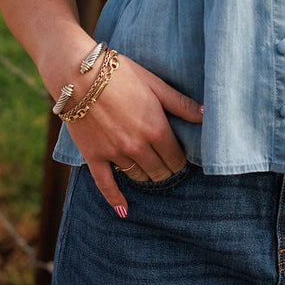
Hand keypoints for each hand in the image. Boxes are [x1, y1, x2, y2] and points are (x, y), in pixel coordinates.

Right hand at [65, 54, 202, 217]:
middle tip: (168, 168)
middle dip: (166, 171)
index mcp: (156, 129)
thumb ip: (180, 103)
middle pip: (159, 171)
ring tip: (151, 175)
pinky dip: (115, 199)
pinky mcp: (94, 157)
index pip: (176, 158)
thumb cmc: (120, 74)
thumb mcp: (155, 83)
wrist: (79, 74)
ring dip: (146, 177)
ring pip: (137, 176)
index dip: (180, 161)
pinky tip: (124, 211)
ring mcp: (115, 154)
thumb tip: (205, 115)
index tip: (181, 159)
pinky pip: (106, 184)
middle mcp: (137, 146)